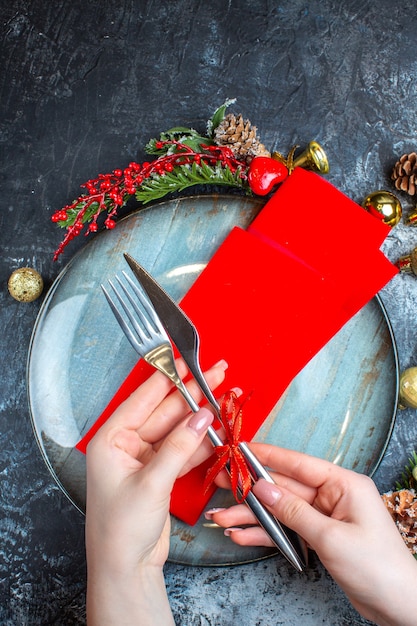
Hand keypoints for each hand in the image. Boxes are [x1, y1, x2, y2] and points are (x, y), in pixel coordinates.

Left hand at [85, 359, 226, 625]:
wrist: (126, 569)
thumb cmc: (122, 529)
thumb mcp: (151, 483)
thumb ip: (179, 447)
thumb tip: (202, 416)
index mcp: (111, 439)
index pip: (143, 398)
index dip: (168, 377)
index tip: (187, 360)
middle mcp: (126, 445)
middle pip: (165, 411)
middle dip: (193, 394)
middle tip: (218, 373)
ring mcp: (144, 459)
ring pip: (177, 430)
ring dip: (201, 418)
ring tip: (226, 398)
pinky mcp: (159, 474)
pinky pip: (183, 450)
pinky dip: (201, 443)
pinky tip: (219, 431)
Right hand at [207, 444, 416, 625]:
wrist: (398, 605)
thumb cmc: (377, 567)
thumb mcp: (331, 537)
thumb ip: (293, 512)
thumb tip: (263, 489)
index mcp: (343, 484)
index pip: (298, 463)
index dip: (268, 456)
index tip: (241, 449)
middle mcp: (332, 496)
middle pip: (284, 488)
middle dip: (251, 491)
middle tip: (222, 483)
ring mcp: (325, 517)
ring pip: (280, 511)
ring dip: (252, 516)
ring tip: (222, 518)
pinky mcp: (319, 537)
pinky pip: (286, 530)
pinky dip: (265, 534)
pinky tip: (242, 535)